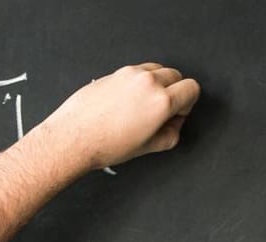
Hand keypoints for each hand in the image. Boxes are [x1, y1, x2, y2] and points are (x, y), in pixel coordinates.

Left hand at [32, 63, 200, 171]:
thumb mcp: (146, 148)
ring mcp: (131, 74)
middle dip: (174, 93)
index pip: (192, 88)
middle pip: (177, 76)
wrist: (73, 138)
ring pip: (158, 70)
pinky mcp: (116, 72)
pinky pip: (138, 71)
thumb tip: (175, 127)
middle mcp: (148, 82)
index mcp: (161, 101)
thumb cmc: (104, 145)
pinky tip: (127, 102)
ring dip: (157, 85)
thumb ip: (170, 136)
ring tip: (142, 107)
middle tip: (160, 113)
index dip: (188, 103)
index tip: (177, 114)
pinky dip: (139, 82)